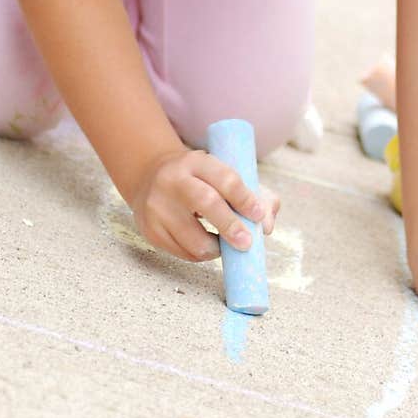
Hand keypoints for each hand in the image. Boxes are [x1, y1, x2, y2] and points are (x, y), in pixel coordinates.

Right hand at [128, 148, 280, 262]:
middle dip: (230, 225)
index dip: (245, 199)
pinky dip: (199, 255)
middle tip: (246, 243)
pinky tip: (206, 246)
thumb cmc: (199, 180)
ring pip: (191, 237)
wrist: (150, 177)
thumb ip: (254, 194)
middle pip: (206, 202)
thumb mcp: (222, 174)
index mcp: (197, 162)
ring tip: (225, 246)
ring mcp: (158, 206)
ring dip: (215, 248)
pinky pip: (180, 252)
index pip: (226, 178)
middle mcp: (173, 180)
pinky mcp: (150, 229)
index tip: (258, 216)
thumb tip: (266, 226)